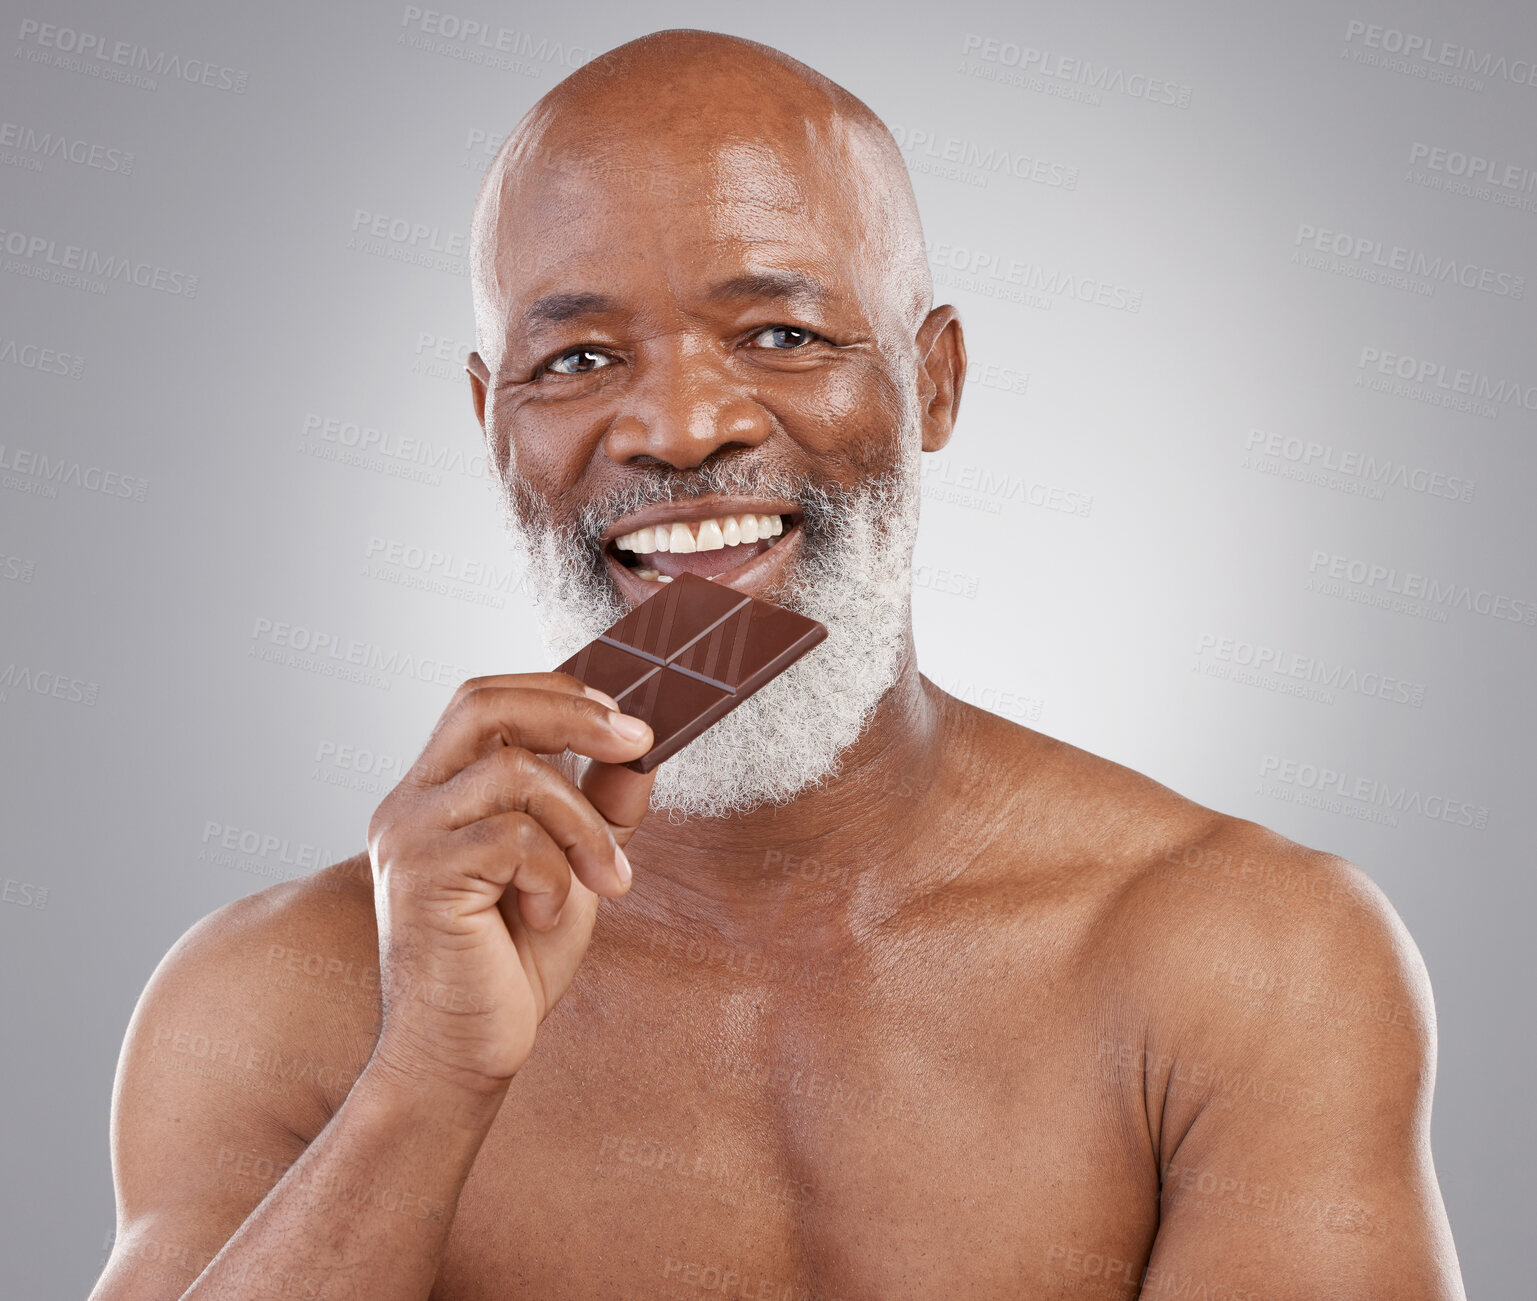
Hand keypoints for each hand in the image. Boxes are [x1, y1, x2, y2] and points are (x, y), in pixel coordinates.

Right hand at [365, 673, 654, 1093]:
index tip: (625, 719)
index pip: (483, 699)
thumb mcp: (572, 867)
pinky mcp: (420, 877)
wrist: (464, 1054)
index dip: (557, 694)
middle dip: (574, 715)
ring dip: (582, 823)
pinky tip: (547, 917)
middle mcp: (409, 803)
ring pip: (515, 772)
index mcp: (437, 792)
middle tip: (637, 741)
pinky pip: (514, 837)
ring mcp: (408, 837)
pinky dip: (555, 873)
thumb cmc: (510, 963)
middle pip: (484, 705)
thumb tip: (641, 749)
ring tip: (605, 880)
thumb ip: (597, 806)